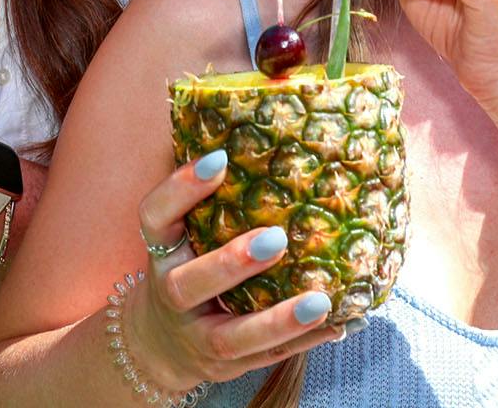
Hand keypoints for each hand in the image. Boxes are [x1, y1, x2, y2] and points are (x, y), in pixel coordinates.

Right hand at [126, 154, 346, 390]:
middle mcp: (171, 295)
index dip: (181, 188)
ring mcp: (197, 337)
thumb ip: (211, 197)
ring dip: (278, 320)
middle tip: (277, 237)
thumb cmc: (186, 266)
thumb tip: (265, 131)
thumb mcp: (182, 234)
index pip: (155, 216)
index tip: (218, 158)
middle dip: (231, 263)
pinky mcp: (226, 366)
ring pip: (233, 336)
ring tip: (321, 300)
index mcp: (160, 251)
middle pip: (190, 283)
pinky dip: (305, 342)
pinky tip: (342, 323)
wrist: (159, 344)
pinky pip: (268, 358)